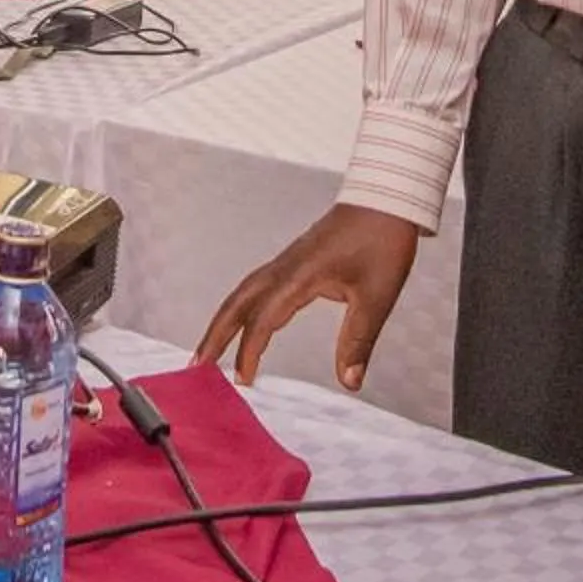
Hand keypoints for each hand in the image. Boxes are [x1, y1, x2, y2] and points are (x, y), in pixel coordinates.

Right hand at [194, 204, 420, 390]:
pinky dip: (240, 307)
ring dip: (222, 322)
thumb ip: (358, 341)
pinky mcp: (293, 261)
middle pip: (237, 303)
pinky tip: (242, 321)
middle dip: (215, 336)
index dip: (250, 350)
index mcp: (300, 277)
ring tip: (208, 351)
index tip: (244, 380)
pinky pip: (255, 286)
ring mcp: (286, 262)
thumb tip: (350, 382)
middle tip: (196, 367)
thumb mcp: (376, 297)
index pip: (264, 318)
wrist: (386, 199)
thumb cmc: (382, 241)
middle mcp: (285, 268)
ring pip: (242, 293)